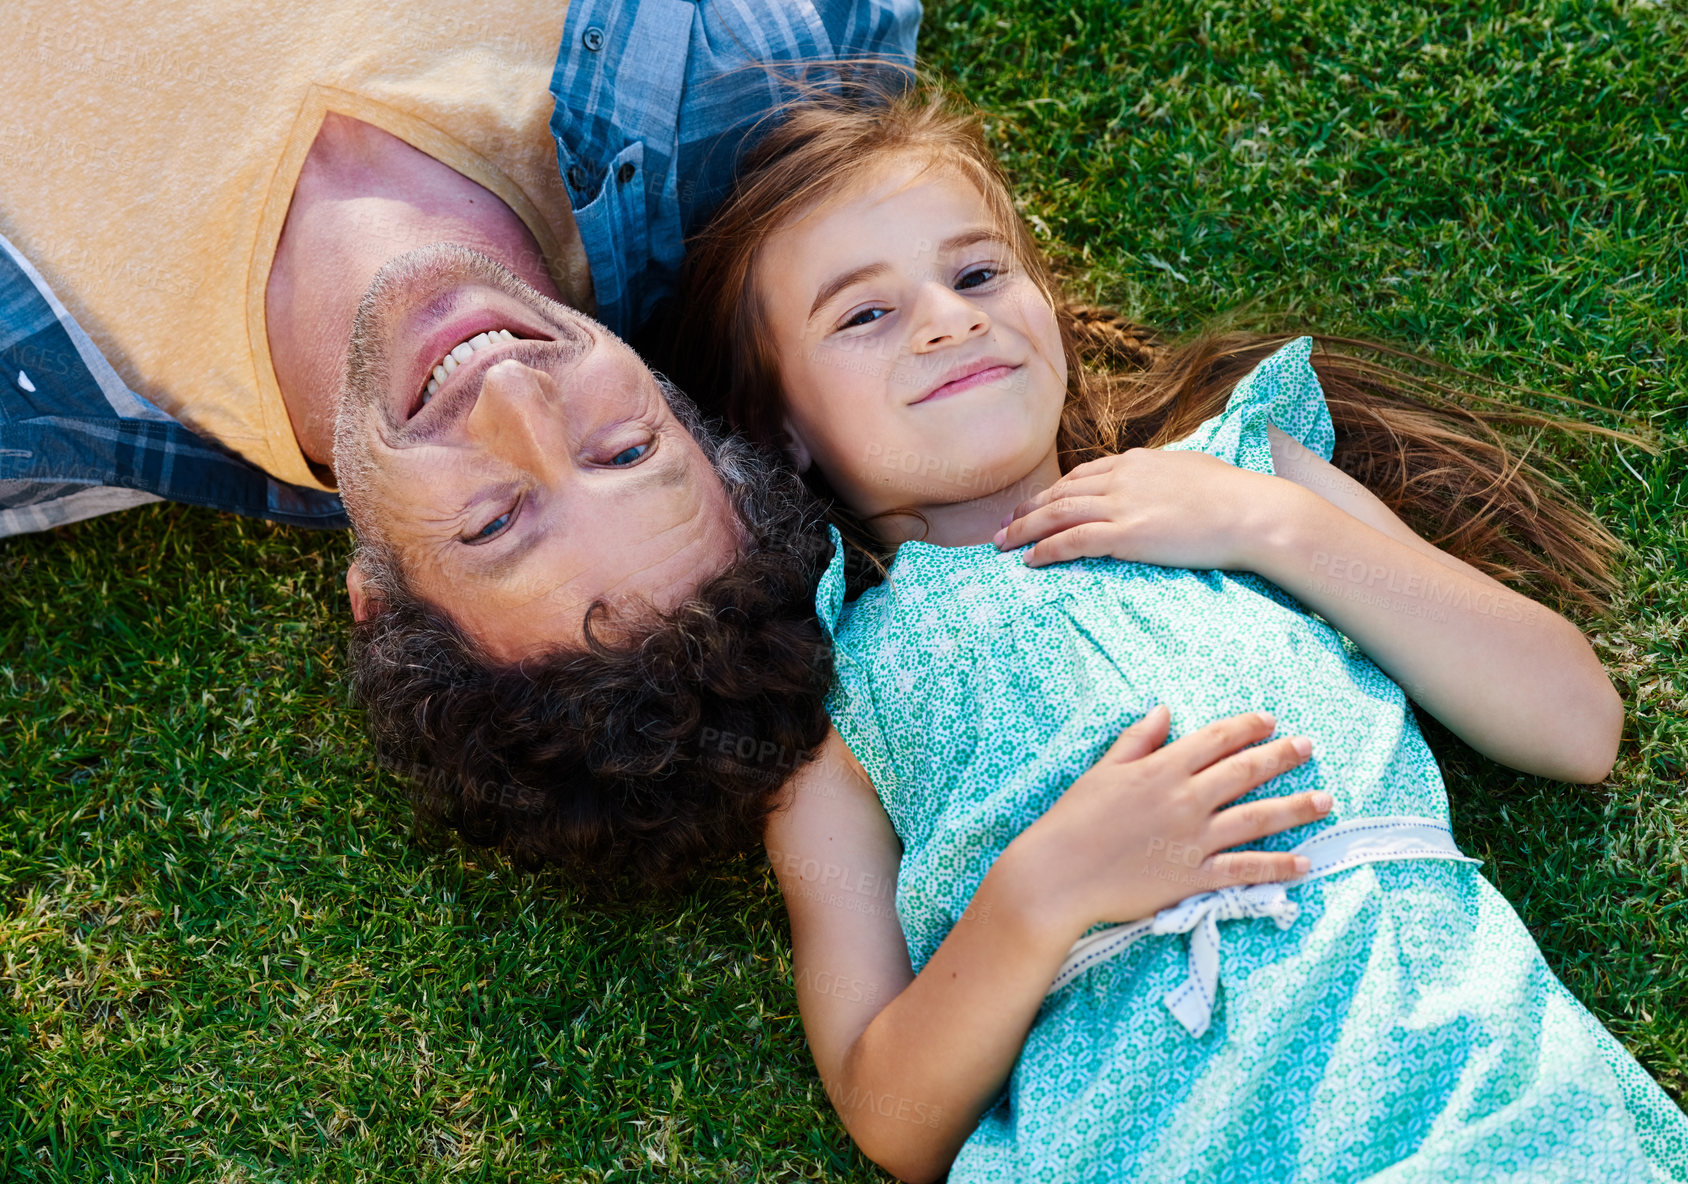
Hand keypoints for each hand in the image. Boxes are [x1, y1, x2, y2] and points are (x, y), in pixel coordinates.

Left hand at [991, 448, 1298, 570]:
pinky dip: (1046, 550)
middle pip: (1061, 492)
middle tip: (1004, 525)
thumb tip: (1165, 482)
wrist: (1253, 512)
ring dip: (1024, 529)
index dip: (1055, 490)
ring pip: (1057, 515)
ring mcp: (1122, 505)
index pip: (1083, 474)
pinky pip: (1072, 542)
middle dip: (1028, 508)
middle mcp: (1122, 478)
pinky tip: (1030, 561)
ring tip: (1002, 544)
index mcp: (1138, 461)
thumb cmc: (1236, 497)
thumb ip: (1167, 476)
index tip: (1036, 502)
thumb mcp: (1194, 472)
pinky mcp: (1126, 534)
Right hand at [997, 705, 1329, 940]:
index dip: (1247, 727)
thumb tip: (1164, 710)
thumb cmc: (1075, 820)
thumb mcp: (1103, 770)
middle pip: (1246, 772)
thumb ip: (1137, 740)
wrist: (1059, 874)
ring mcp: (1194, 840)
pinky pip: (1245, 870)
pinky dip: (1277, 866)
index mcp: (1162, 770)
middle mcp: (1186, 800)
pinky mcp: (1194, 877)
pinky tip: (1303, 862)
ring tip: (1324, 799)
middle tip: (1308, 747)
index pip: (1216, 740)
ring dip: (1295, 807)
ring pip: (1257, 819)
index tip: (1270, 721)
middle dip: (1282, 756)